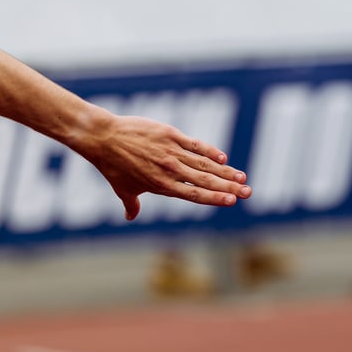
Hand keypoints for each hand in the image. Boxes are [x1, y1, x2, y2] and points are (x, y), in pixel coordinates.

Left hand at [78, 112, 250, 219]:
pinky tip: (223, 157)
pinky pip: (194, 144)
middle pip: (205, 181)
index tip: (232, 201)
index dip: (215, 198)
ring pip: (204, 164)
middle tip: (247, 192)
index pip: (194, 194)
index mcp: (161, 186)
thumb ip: (131, 204)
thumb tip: (130, 216)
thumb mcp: (122, 189)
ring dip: (225, 171)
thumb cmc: (112, 166)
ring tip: (242, 178)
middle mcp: (170, 170)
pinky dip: (210, 151)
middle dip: (228, 187)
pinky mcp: (170, 134)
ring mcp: (171, 151)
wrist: (104, 137)